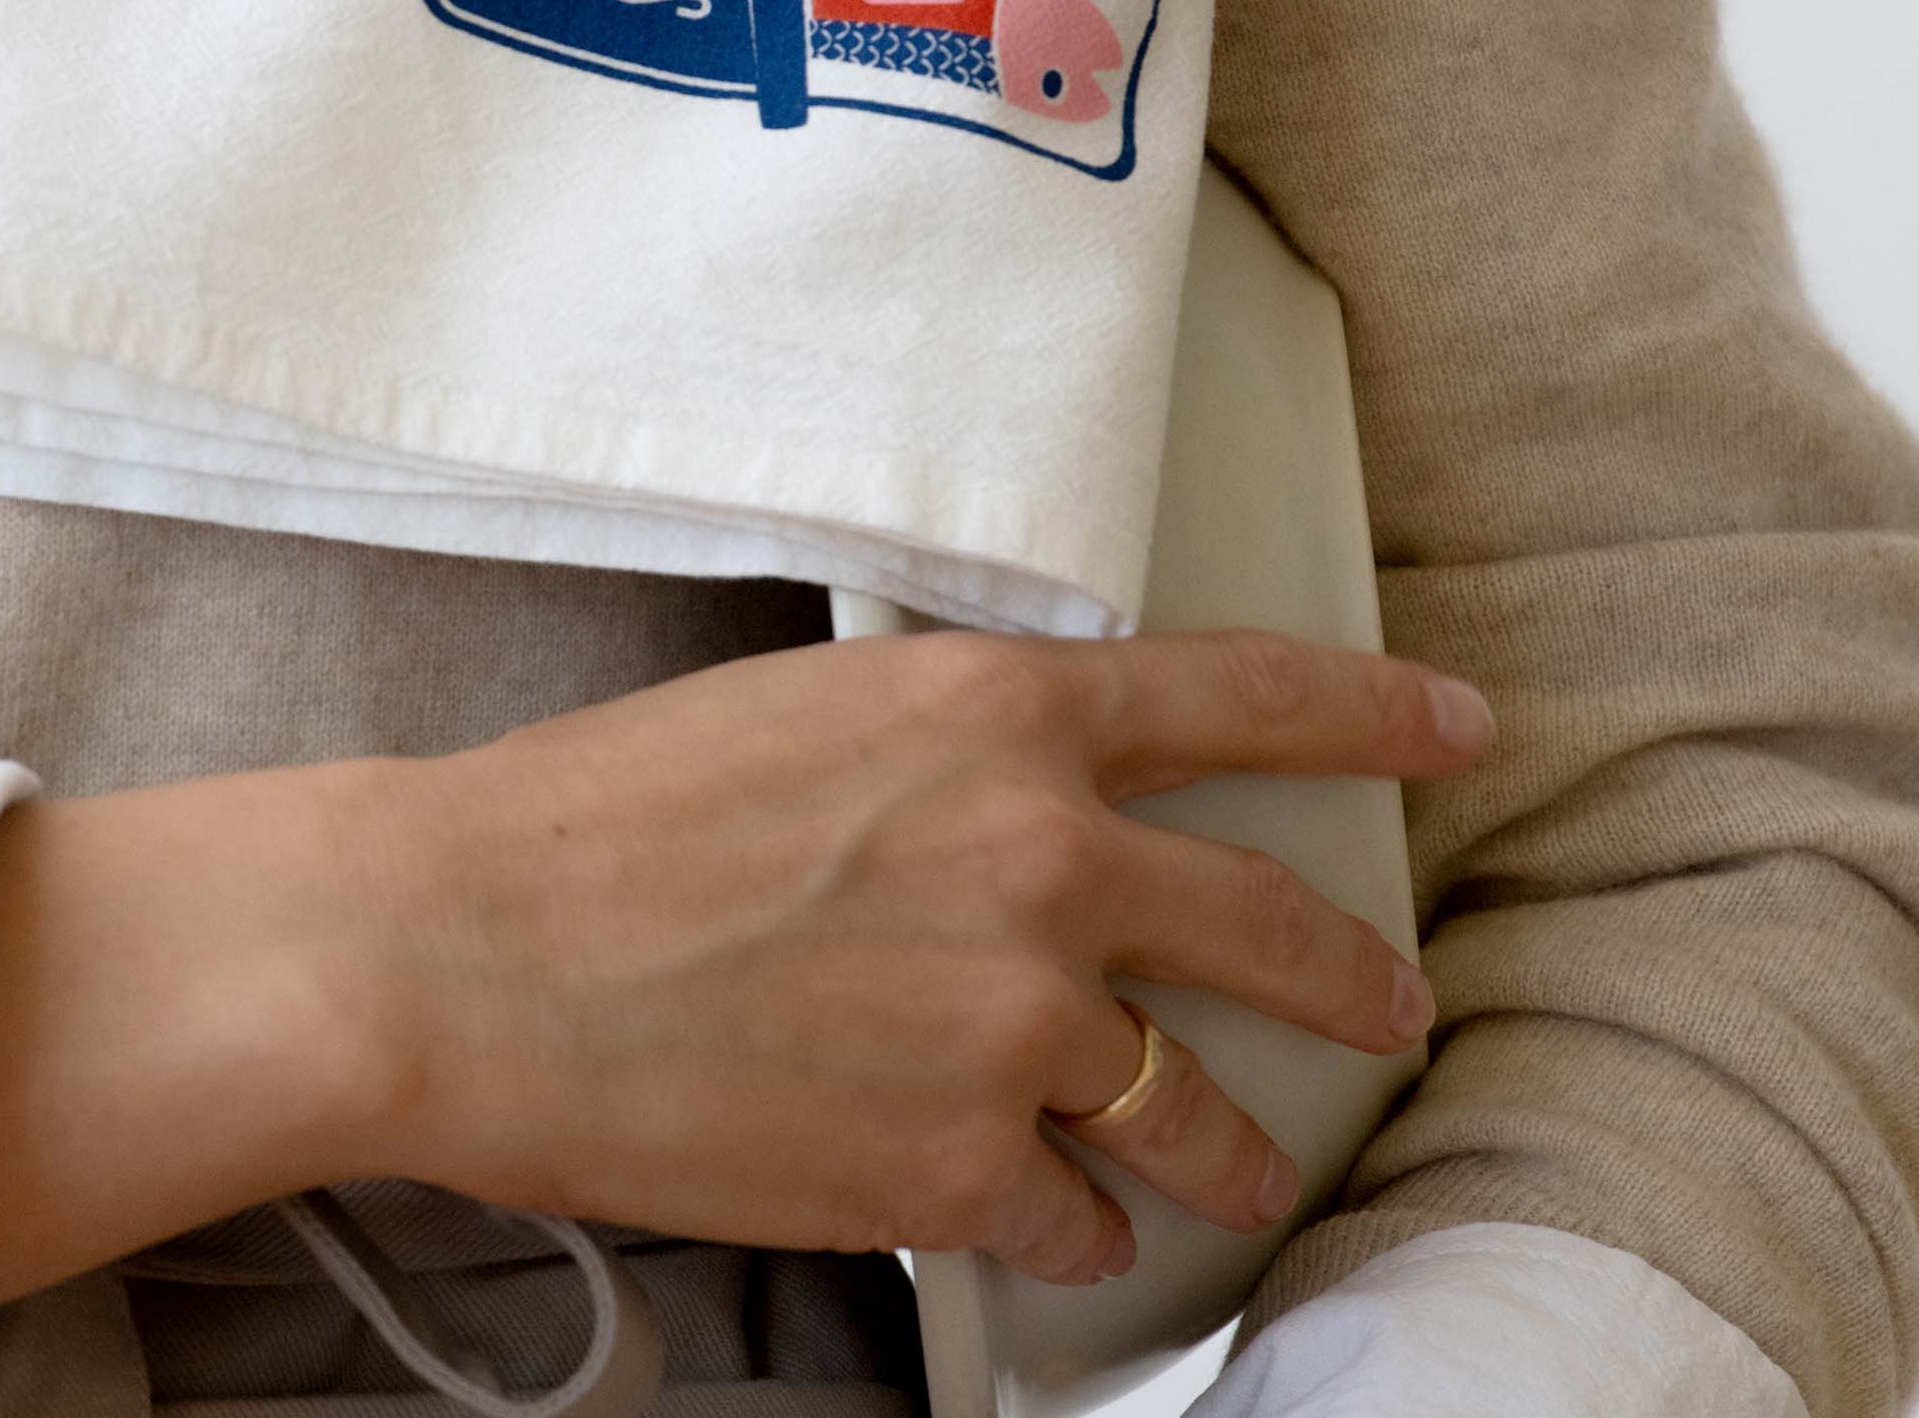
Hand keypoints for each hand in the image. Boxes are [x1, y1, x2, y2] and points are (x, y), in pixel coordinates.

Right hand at [342, 627, 1489, 1288]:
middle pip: (1269, 926)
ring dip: (1222, 1148)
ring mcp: (1012, 1026)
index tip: (1452, 724)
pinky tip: (1031, 1216)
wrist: (466, 953)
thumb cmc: (593, 821)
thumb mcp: (800, 713)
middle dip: (1350, 977)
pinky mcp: (958, 1171)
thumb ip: (950, 754)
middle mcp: (1039, 858)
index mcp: (994, 712)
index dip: (1372, 710)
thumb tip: (1026, 813)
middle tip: (1387, 1004)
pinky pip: (1074, 1216)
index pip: (1244, 695)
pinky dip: (1065, 1223)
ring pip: (1190, 1108)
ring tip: (1230, 1172)